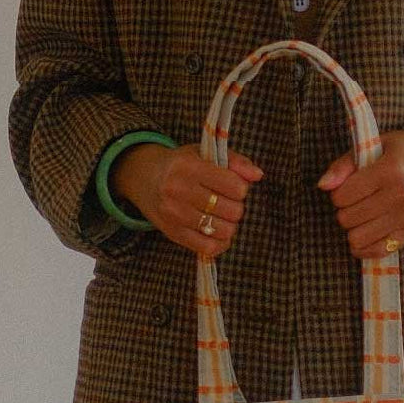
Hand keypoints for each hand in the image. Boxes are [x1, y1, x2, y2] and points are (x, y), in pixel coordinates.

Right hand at [111, 143, 263, 257]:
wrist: (145, 179)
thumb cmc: (183, 165)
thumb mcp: (206, 154)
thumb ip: (235, 161)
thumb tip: (258, 175)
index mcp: (189, 167)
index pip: (235, 186)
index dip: (241, 188)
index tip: (232, 186)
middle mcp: (179, 190)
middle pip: (232, 210)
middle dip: (236, 207)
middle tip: (226, 202)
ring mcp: (175, 214)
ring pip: (223, 230)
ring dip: (229, 225)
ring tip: (221, 216)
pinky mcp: (173, 234)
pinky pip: (208, 247)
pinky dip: (220, 243)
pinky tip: (218, 234)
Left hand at [317, 129, 403, 259]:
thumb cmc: (402, 152)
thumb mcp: (373, 146)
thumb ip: (343, 165)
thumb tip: (323, 186)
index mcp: (390, 170)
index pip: (343, 196)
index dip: (338, 193)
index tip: (348, 186)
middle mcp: (400, 196)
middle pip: (347, 219)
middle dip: (344, 210)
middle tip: (355, 201)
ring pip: (357, 238)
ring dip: (353, 229)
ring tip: (362, 215)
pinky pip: (377, 252)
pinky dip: (363, 247)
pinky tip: (365, 233)